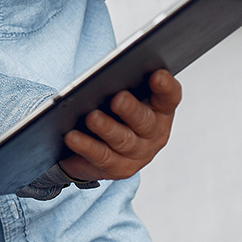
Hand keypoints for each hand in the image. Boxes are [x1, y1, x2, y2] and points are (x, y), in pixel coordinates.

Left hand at [59, 69, 180, 182]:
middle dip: (131, 109)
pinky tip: (72, 137)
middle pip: (145, 121)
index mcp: (159, 109)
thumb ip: (119, 81)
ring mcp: (138, 153)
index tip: (157, 74)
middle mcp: (153, 133)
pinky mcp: (118, 168)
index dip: (165, 87)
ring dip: (107, 128)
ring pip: (123, 140)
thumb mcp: (117, 93)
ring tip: (92, 117)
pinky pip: (101, 156)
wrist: (93, 143)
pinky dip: (85, 146)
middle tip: (118, 98)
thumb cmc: (109, 108)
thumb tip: (104, 73)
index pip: (169, 97)